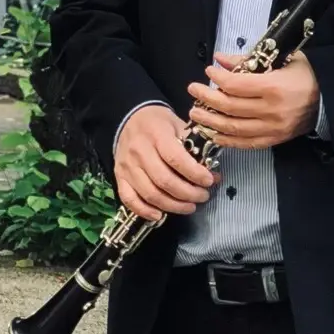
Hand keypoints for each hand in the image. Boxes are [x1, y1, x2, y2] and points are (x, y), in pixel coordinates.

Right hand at [114, 103, 215, 221]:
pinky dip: (144, 211)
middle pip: (164, 181)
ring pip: (150, 194)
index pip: (176, 159)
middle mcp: (139, 151)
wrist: (130, 117)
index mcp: (156, 135)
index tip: (209, 181)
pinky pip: (129, 199)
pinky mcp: (119, 176)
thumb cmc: (159, 123)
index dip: (195, 174)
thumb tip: (214, 174)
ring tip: (189, 206)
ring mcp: (127, 165)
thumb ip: (196, 149)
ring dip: (173, 206)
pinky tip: (160, 215)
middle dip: (188, 194)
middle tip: (203, 196)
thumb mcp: (180, 126)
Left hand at [187, 51, 318, 150]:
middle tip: (192, 91)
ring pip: (234, 129)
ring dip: (210, 122)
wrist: (330, 100)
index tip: (208, 71)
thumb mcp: (282, 59)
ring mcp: (273, 129)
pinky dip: (226, 139)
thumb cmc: (305, 76)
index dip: (217, 79)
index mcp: (274, 88)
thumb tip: (219, 59)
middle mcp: (272, 111)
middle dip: (206, 99)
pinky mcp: (275, 140)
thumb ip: (248, 61)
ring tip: (195, 113)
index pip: (236, 86)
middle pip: (230, 108)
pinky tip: (212, 132)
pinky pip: (245, 143)